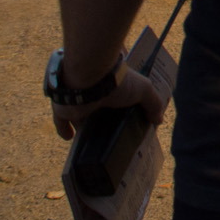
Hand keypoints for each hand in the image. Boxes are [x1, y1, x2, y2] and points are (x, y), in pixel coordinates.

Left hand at [51, 67, 168, 141]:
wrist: (89, 77)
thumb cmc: (117, 80)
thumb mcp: (143, 89)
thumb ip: (153, 103)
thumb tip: (159, 120)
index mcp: (110, 85)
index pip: (115, 96)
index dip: (120, 106)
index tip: (125, 118)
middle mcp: (92, 92)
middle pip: (97, 108)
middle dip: (101, 118)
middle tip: (109, 133)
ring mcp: (76, 101)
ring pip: (79, 116)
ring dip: (84, 125)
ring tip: (93, 141)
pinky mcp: (62, 110)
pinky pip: (61, 122)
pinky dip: (64, 130)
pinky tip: (70, 138)